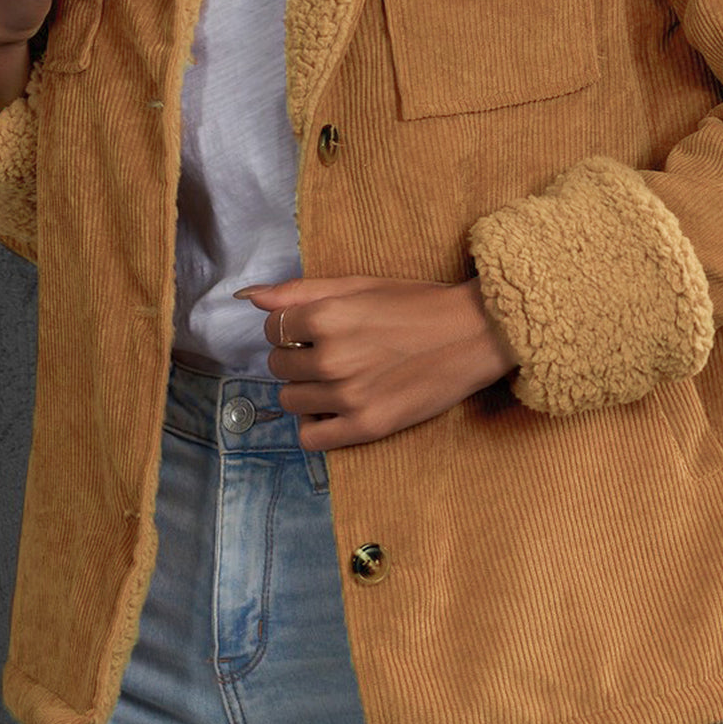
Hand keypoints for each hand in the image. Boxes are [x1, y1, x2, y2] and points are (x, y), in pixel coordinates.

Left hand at [234, 275, 518, 450]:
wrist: (474, 335)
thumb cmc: (418, 304)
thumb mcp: (359, 285)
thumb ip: (300, 291)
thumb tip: (248, 296)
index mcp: (327, 317)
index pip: (272, 329)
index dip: (289, 329)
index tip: (313, 331)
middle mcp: (332, 357)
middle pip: (278, 366)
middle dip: (296, 358)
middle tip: (331, 353)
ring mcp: (348, 396)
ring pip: (290, 401)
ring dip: (305, 391)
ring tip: (336, 380)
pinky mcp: (366, 426)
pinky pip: (310, 437)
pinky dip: (315, 425)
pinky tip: (334, 410)